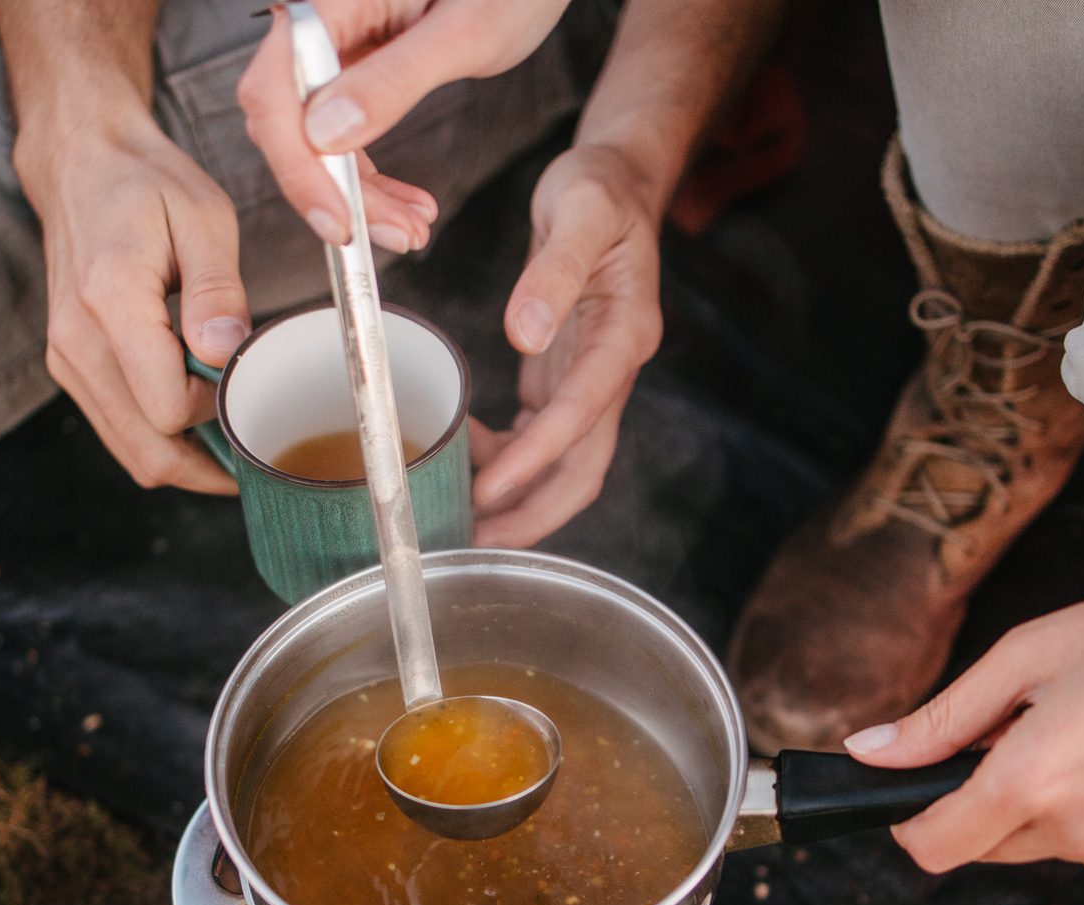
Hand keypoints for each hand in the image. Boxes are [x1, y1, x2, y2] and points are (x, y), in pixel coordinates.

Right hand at [15, 101, 432, 492]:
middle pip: (146, 452)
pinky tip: (197, 413)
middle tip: (256, 446)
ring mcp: (66, 359)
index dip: (217, 411)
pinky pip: (118, 428)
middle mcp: (77, 342)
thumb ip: (217, 291)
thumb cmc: (145, 182)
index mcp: (111, 301)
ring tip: (232, 432)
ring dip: (186, 457)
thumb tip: (225, 353)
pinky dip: (160, 437)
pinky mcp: (69, 364)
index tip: (246, 381)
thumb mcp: (203, 218)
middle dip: (208, 464)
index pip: (169, 410)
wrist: (81, 163)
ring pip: (131, 452)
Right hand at [237, 0, 569, 242]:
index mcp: (332, 3)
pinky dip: (372, 181)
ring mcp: (335, 53)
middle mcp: (322, 27)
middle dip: (334, 193)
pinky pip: (343, 138)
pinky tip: (410, 207)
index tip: (338, 221)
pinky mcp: (355, 75)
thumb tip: (326, 134)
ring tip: (412, 231)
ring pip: (315, 143)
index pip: (275, 93)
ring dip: (358, 198)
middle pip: (288, 126)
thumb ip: (394, 80)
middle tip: (391, 236)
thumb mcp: (462, 34)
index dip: (299, 167)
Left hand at [470, 144, 663, 546]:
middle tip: (473, 544)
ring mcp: (590, 377)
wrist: (615, 179)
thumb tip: (525, 333)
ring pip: (563, 463)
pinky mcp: (565, 374)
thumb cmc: (601, 189)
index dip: (535, 458)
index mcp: (625, 335)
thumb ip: (554, 273)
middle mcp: (612, 368)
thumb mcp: (579, 210)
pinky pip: (540, 435)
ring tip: (459, 520)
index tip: (489, 489)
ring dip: (518, 499)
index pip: (580, 414)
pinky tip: (464, 459)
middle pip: (582, 467)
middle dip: (533, 513)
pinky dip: (506, 458)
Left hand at [842, 536, 1083, 879]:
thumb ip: (939, 720)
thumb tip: (865, 753)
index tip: (920, 794)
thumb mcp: (1026, 656)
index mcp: (1033, 777)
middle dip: (994, 801)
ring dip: (1059, 810)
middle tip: (1042, 734)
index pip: (933, 846)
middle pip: (991, 847)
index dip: (913, 821)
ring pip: (1054, 850)